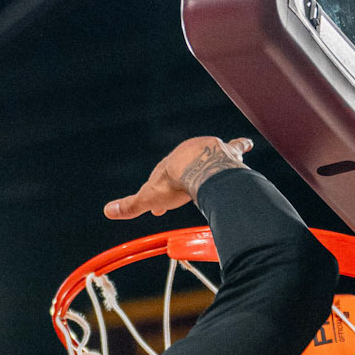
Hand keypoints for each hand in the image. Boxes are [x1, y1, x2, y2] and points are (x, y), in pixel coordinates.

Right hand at [104, 137, 252, 220]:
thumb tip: (107, 211)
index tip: (159, 209)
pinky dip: (239, 146)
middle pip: (183, 170)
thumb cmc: (175, 184)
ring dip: (205, 171)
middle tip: (180, 198)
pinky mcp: (226, 152)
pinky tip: (247, 143)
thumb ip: (131, 205)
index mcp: (169, 166)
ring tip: (208, 181)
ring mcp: (207, 151)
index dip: (160, 196)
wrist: (200, 170)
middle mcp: (187, 154)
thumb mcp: (149, 197)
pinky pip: (234, 147)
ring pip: (205, 161)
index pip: (161, 180)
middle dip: (181, 184)